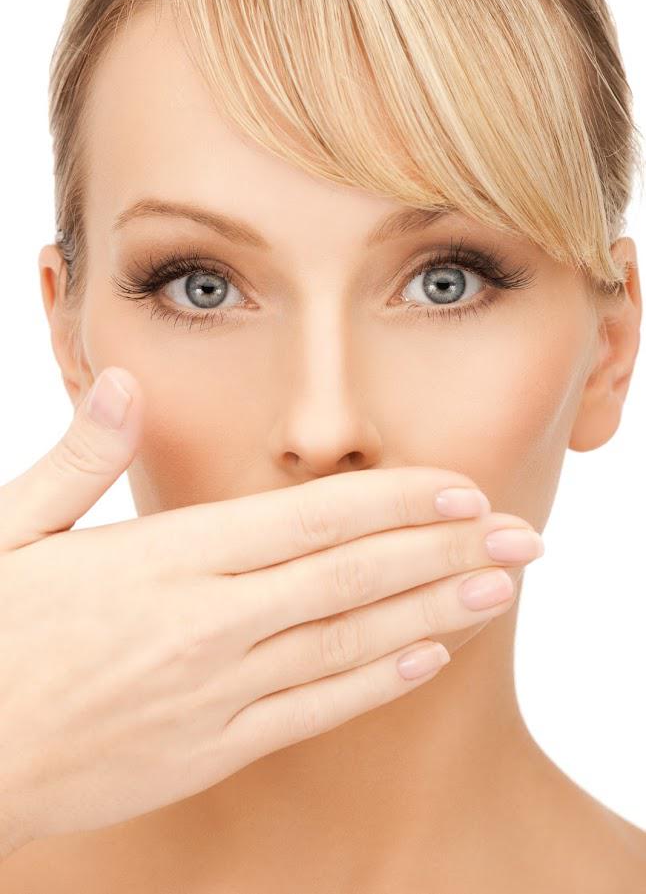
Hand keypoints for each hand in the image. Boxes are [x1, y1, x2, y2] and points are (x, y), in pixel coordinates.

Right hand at [0, 367, 542, 855]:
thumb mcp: (8, 531)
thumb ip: (80, 457)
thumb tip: (123, 382)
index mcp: (163, 561)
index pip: (307, 520)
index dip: (393, 502)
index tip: (459, 488)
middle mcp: (204, 625)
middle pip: (350, 579)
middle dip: (444, 552)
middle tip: (520, 537)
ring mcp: (214, 693)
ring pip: (348, 645)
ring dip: (433, 613)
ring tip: (499, 590)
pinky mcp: (210, 749)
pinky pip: (312, 711)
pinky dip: (376, 684)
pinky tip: (430, 658)